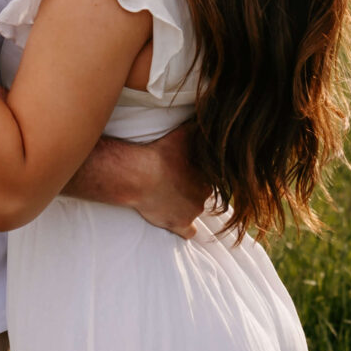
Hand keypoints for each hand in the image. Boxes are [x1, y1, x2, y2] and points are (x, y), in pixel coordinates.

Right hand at [128, 122, 210, 238]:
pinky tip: (179, 221)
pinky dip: (186, 229)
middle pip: (204, 193)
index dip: (199, 173)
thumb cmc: (161, 153)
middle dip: (194, 188)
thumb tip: (210, 118)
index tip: (187, 169)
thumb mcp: (183, 134)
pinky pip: (189, 232)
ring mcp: (192, 211)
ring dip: (188, 205)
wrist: (139, 175)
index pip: (211, 176)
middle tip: (178, 181)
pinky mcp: (178, 224)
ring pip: (196, 209)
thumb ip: (198, 127)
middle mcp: (204, 195)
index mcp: (208, 175)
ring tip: (173, 197)